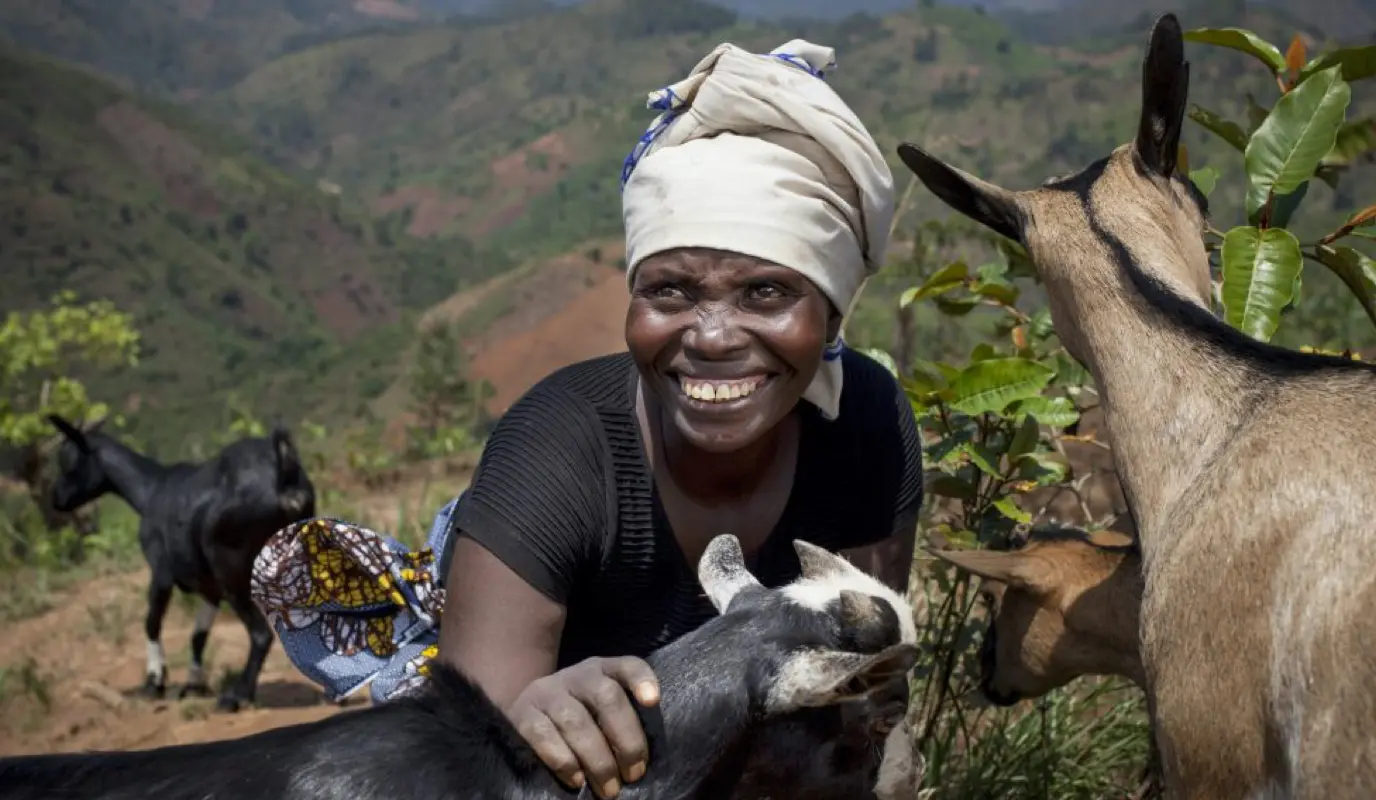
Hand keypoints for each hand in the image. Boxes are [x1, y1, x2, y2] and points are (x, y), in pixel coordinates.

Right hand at [507, 656, 659, 797]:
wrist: (527, 712)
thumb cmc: (580, 717)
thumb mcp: (602, 710)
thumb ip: (623, 721)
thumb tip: (641, 760)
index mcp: (603, 671)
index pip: (627, 666)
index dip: (641, 679)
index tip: (653, 701)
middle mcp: (577, 675)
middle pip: (606, 697)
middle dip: (626, 740)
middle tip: (634, 774)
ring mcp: (547, 691)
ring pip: (576, 720)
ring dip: (597, 759)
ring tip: (608, 789)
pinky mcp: (522, 713)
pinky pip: (543, 735)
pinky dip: (564, 761)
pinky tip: (577, 780)